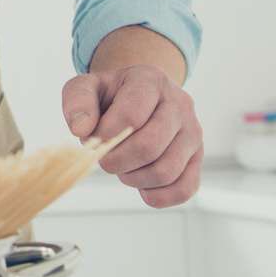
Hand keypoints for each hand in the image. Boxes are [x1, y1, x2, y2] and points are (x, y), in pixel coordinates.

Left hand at [61, 63, 202, 207]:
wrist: (139, 97)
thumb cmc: (111, 95)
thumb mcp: (87, 86)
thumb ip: (77, 101)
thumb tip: (82, 130)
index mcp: (150, 81)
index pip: (131, 115)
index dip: (106, 136)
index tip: (92, 139)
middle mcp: (179, 104)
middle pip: (149, 146)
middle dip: (117, 160)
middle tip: (105, 158)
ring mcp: (193, 132)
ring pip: (166, 170)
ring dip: (134, 178)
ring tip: (123, 167)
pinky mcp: (197, 158)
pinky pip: (185, 189)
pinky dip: (158, 195)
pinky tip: (141, 185)